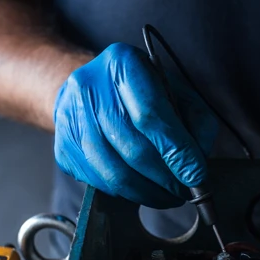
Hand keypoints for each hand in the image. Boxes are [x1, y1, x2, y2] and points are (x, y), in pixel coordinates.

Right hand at [53, 43, 216, 208]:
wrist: (88, 89)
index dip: (176, 151)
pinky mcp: (62, 149)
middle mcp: (89, 88)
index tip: (196, 176)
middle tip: (184, 191)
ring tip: (167, 196)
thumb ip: (196, 122)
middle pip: (133, 149)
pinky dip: (127, 193)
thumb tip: (196, 165)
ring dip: (148, 193)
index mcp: (121, 64)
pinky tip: (141, 188)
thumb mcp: (174, 91)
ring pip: (115, 174)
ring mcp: (70, 120)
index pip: (151, 115)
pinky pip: (100, 183)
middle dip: (165, 178)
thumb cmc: (139, 91)